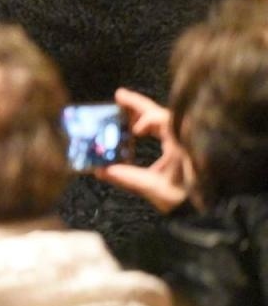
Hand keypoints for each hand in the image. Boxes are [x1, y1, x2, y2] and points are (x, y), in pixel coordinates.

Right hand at [95, 88, 193, 213]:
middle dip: (138, 105)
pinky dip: (149, 125)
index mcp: (179, 144)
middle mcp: (182, 139)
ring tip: (122, 107)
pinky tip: (135, 129)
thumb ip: (127, 178)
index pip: (163, 121)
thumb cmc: (184, 198)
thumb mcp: (154, 188)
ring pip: (161, 121)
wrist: (205, 209)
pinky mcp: (180, 149)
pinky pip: (163, 130)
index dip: (147, 120)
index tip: (134, 130)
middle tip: (119, 96)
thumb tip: (101, 170)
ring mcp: (182, 143)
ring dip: (142, 114)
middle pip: (160, 114)